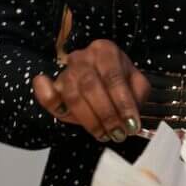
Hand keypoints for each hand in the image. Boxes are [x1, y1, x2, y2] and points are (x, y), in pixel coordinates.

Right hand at [32, 40, 150, 142]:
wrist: (101, 79)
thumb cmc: (120, 82)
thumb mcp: (136, 84)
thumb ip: (137, 95)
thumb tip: (130, 116)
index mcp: (105, 51)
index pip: (113, 77)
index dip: (122, 103)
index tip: (131, 124)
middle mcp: (82, 57)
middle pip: (90, 86)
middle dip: (106, 114)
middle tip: (117, 133)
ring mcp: (66, 71)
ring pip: (73, 96)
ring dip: (89, 120)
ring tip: (104, 134)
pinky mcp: (55, 87)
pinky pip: (48, 95)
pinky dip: (49, 101)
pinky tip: (61, 112)